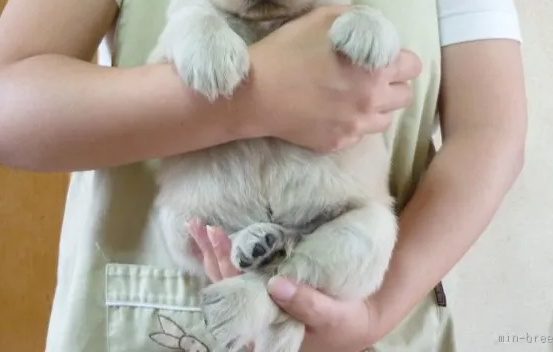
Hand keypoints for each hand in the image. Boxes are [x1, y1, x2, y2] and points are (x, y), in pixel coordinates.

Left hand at [188, 221, 383, 351]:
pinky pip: (240, 270)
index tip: (218, 236)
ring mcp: (257, 302)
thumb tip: (276, 284)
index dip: (225, 265)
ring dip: (211, 252)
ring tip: (197, 225)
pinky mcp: (263, 288)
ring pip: (226, 277)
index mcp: (264, 329)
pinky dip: (226, 251)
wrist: (355, 321)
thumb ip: (306, 303)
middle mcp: (255, 317)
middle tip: (200, 223)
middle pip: (225, 284)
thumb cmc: (345, 321)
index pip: (236, 297)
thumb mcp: (331, 315)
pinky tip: (214, 235)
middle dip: (212, 253)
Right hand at [242, 5, 421, 152]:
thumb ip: (359, 20)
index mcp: (376, 66)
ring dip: (376, 107)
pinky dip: (352, 123)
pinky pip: (358, 135)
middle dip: (392, 84)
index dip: (399, 59)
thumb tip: (374, 27)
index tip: (383, 57)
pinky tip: (332, 112)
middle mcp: (373, 99)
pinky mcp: (338, 143)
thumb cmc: (288, 50)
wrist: (255, 92)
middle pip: (405, 96)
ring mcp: (356, 126)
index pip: (413, 66)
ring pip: (385, 120)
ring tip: (353, 96)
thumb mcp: (324, 18)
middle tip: (369, 77)